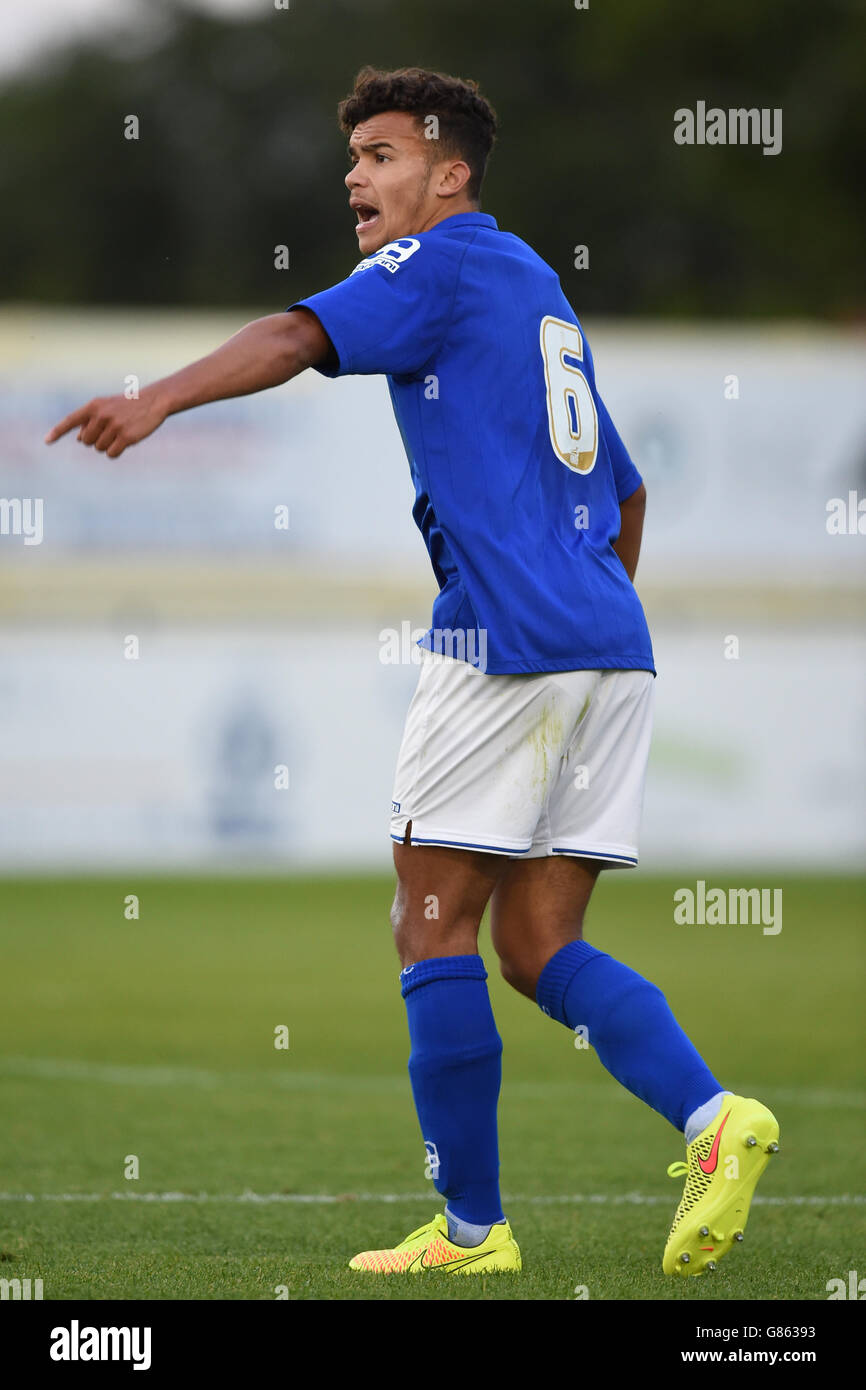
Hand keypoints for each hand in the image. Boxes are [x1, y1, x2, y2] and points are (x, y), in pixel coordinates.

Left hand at [45, 387, 168, 457]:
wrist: (154, 401)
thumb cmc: (128, 406)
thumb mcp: (107, 407)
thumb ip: (90, 420)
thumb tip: (78, 439)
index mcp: (94, 406)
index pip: (71, 420)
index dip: (57, 432)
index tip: (46, 441)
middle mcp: (101, 415)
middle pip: (85, 441)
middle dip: (95, 440)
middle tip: (109, 431)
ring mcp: (113, 426)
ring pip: (98, 448)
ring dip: (107, 445)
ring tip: (120, 433)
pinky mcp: (126, 437)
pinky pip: (111, 454)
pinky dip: (116, 452)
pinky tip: (125, 442)